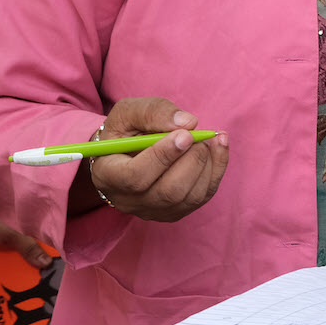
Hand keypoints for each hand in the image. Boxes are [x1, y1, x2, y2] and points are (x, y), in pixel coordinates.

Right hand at [87, 98, 229, 222]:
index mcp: (108, 175)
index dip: (163, 156)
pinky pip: (203, 195)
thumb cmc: (125, 131)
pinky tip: (217, 146)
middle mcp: (129, 201)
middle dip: (191, 160)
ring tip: (206, 139)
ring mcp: (154, 211)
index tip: (185, 135)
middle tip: (197, 135)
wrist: (126, 152)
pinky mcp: (176, 211)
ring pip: (190, 196)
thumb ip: (153, 112)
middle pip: (168, 192)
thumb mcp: (128, 112)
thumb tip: (188, 123)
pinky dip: (217, 168)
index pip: (135, 177)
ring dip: (207, 163)